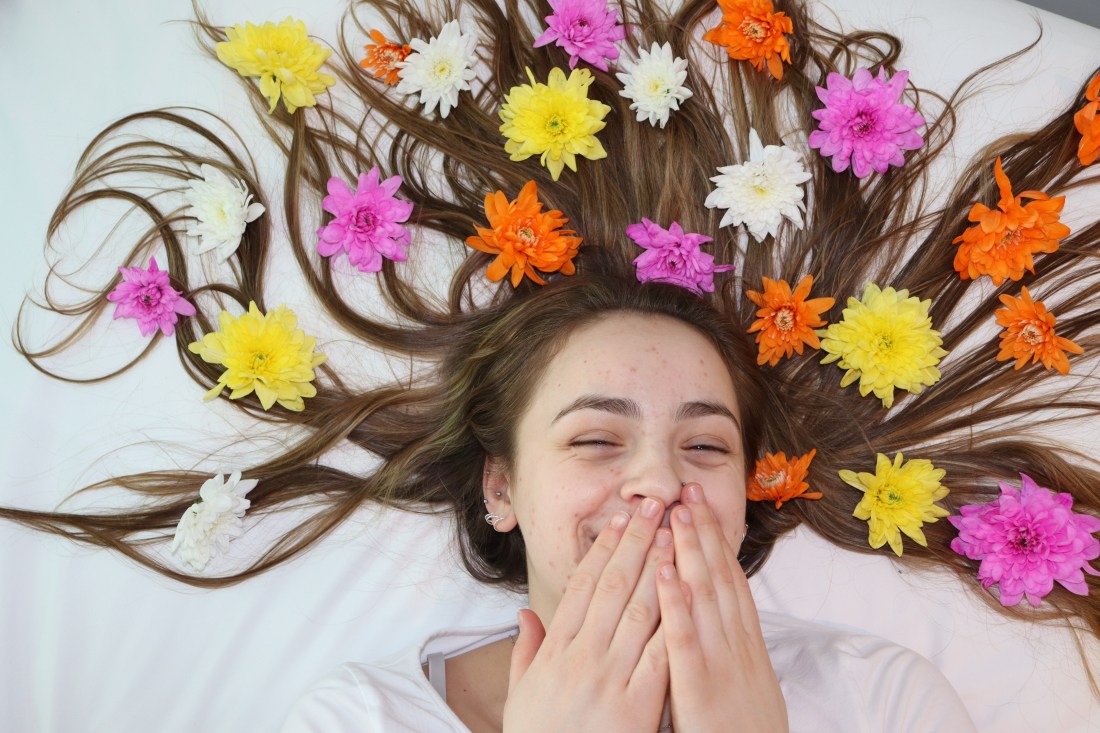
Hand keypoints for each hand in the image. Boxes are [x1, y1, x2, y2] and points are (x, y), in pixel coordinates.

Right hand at [503, 498, 673, 732]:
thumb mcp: (522, 697)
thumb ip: (525, 653)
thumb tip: (525, 615)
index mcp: (556, 652)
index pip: (583, 587)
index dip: (603, 549)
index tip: (619, 519)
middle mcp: (581, 657)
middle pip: (612, 586)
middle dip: (635, 541)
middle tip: (653, 504)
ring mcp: (608, 679)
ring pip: (636, 609)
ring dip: (657, 565)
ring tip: (673, 531)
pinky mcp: (635, 706)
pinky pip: (658, 654)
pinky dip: (671, 618)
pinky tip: (685, 589)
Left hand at [657, 484, 787, 731]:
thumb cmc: (742, 732)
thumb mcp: (743, 683)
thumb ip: (726, 647)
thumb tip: (713, 615)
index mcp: (744, 643)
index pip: (728, 579)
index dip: (714, 539)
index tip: (699, 505)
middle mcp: (736, 645)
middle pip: (719, 577)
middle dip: (704, 531)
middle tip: (688, 489)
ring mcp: (721, 664)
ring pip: (705, 598)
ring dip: (691, 553)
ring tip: (677, 514)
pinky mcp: (701, 688)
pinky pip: (685, 642)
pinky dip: (676, 606)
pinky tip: (664, 574)